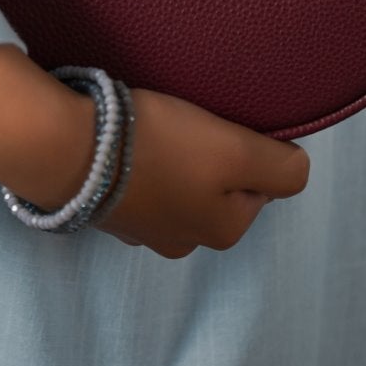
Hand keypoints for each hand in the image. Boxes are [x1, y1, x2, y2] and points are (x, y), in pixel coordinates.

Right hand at [94, 86, 309, 258]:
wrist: (68, 147)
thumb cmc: (161, 146)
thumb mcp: (237, 153)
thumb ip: (283, 169)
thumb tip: (296, 169)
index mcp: (223, 232)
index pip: (259, 182)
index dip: (245, 147)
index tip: (219, 127)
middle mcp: (185, 242)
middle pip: (218, 183)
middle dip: (210, 153)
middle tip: (188, 123)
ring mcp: (143, 231)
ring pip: (179, 181)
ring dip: (174, 155)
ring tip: (155, 126)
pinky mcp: (108, 209)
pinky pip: (142, 179)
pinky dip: (141, 159)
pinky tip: (128, 140)